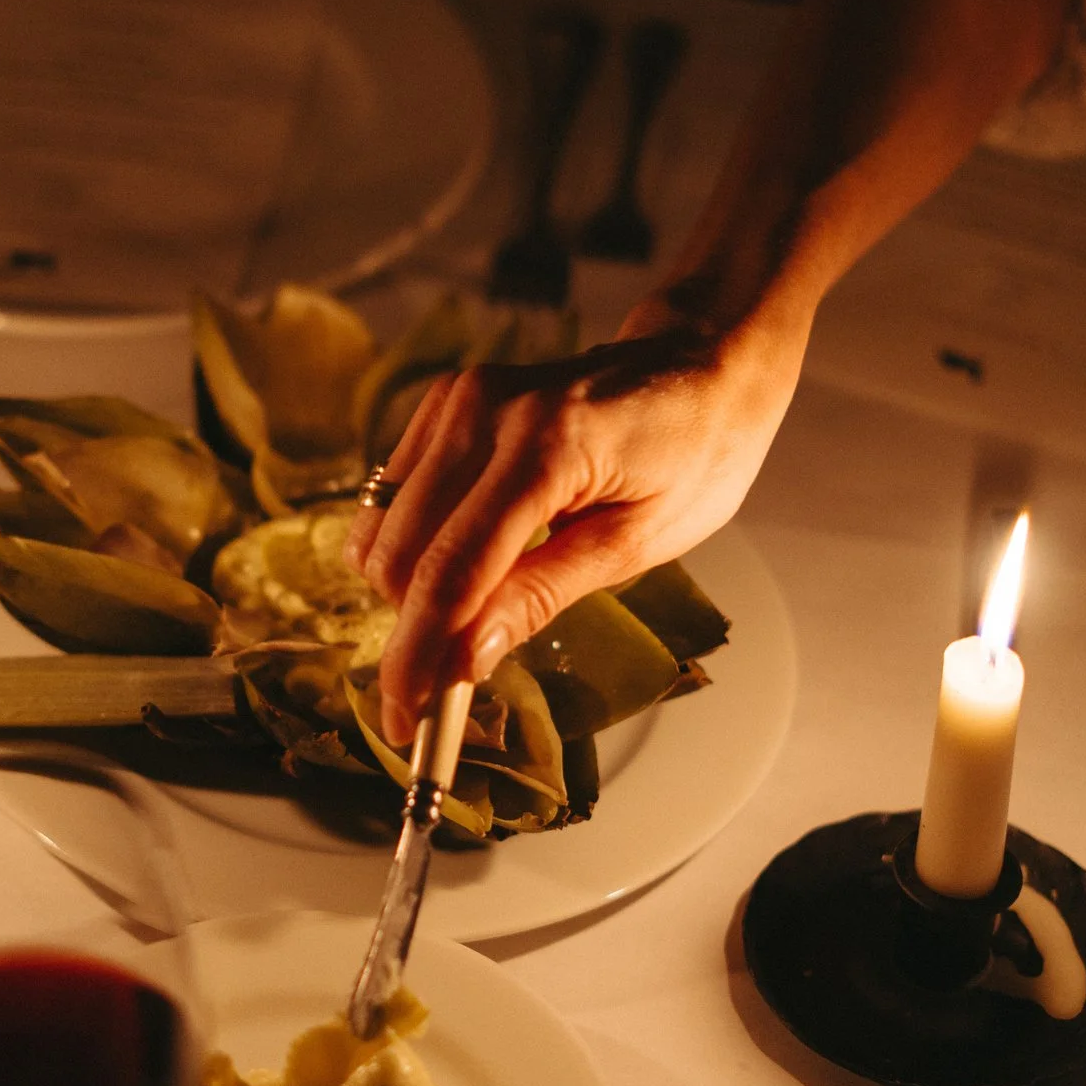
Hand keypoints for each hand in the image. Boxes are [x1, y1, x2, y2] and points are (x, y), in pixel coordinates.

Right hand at [346, 301, 806, 743]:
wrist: (702, 362)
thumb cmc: (694, 454)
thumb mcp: (637, 543)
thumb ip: (541, 595)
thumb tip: (462, 660)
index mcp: (547, 448)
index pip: (451, 574)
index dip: (417, 658)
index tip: (406, 722)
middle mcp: (485, 413)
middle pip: (399, 553)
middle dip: (408, 633)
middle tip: (438, 691)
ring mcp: (459, 399)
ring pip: (382, 526)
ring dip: (406, 591)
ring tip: (459, 623)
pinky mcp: (446, 400)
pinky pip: (393, 492)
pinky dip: (411, 544)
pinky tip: (462, 563)